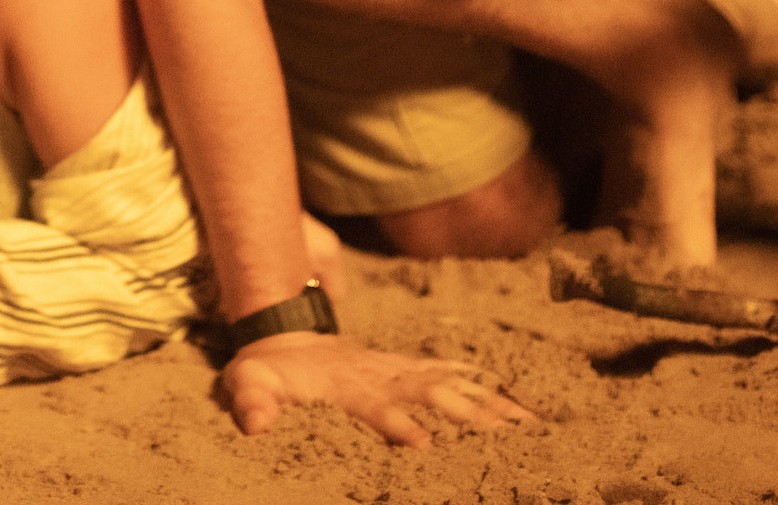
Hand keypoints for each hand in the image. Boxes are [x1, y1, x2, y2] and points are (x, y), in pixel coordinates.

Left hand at [222, 332, 534, 441]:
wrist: (282, 335)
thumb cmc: (266, 370)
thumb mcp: (249, 381)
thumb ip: (252, 400)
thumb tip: (255, 423)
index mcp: (346, 384)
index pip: (376, 404)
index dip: (397, 421)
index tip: (422, 442)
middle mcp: (381, 374)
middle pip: (429, 393)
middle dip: (466, 414)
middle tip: (505, 436)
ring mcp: (399, 370)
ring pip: (452, 385)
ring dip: (488, 403)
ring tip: (528, 425)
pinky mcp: (409, 370)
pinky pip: (454, 376)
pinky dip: (486, 388)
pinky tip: (517, 406)